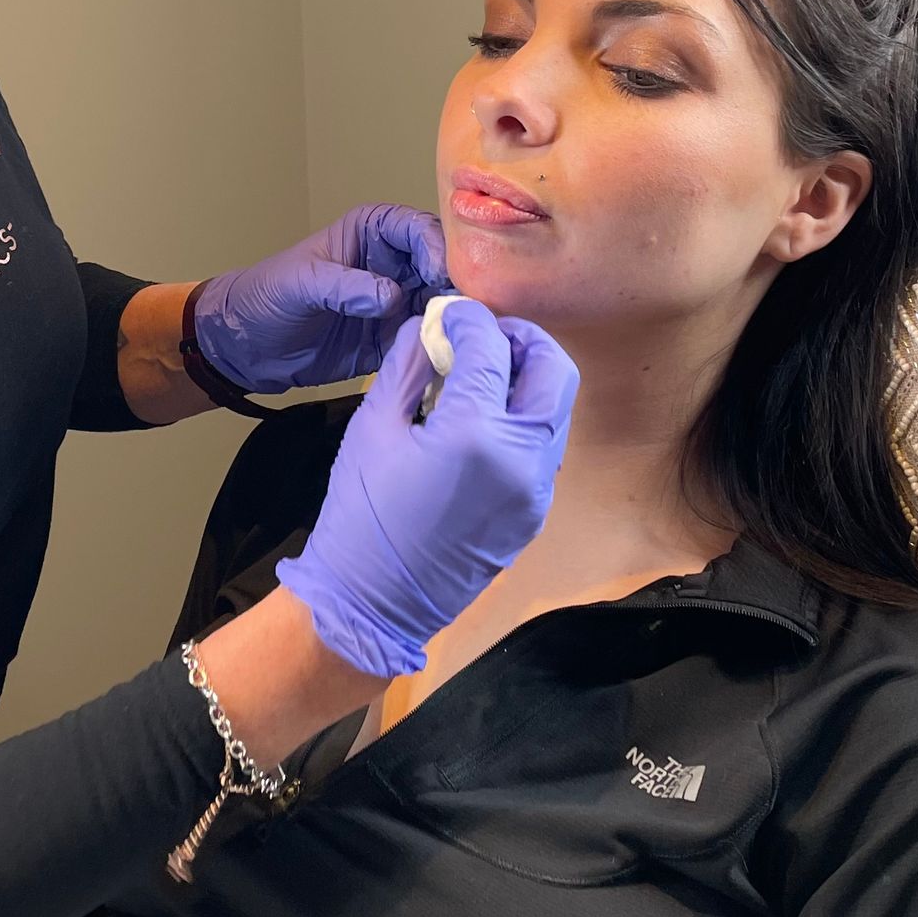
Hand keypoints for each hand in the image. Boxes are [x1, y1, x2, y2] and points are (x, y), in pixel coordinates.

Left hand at [190, 203, 448, 392]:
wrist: (245, 345)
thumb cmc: (266, 296)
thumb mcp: (300, 284)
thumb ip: (343, 286)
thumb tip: (392, 297)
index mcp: (373, 232)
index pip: (419, 229)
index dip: (436, 247)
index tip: (439, 275)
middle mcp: (394, 264)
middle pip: (444, 267)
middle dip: (459, 286)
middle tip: (469, 312)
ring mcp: (399, 302)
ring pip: (444, 305)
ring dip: (456, 321)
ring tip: (465, 339)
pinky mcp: (394, 340)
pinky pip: (428, 341)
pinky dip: (441, 348)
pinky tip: (450, 360)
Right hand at [276, 298, 578, 677]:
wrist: (372, 603)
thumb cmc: (361, 512)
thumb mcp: (373, 426)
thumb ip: (408, 367)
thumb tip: (428, 329)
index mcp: (474, 433)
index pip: (491, 347)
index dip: (469, 319)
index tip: (450, 313)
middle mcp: (520, 458)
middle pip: (554, 370)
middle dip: (522, 338)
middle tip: (484, 334)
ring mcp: (535, 490)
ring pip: (557, 410)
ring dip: (528, 378)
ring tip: (484, 371)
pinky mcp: (533, 514)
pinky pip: (543, 448)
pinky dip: (523, 418)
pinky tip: (482, 418)